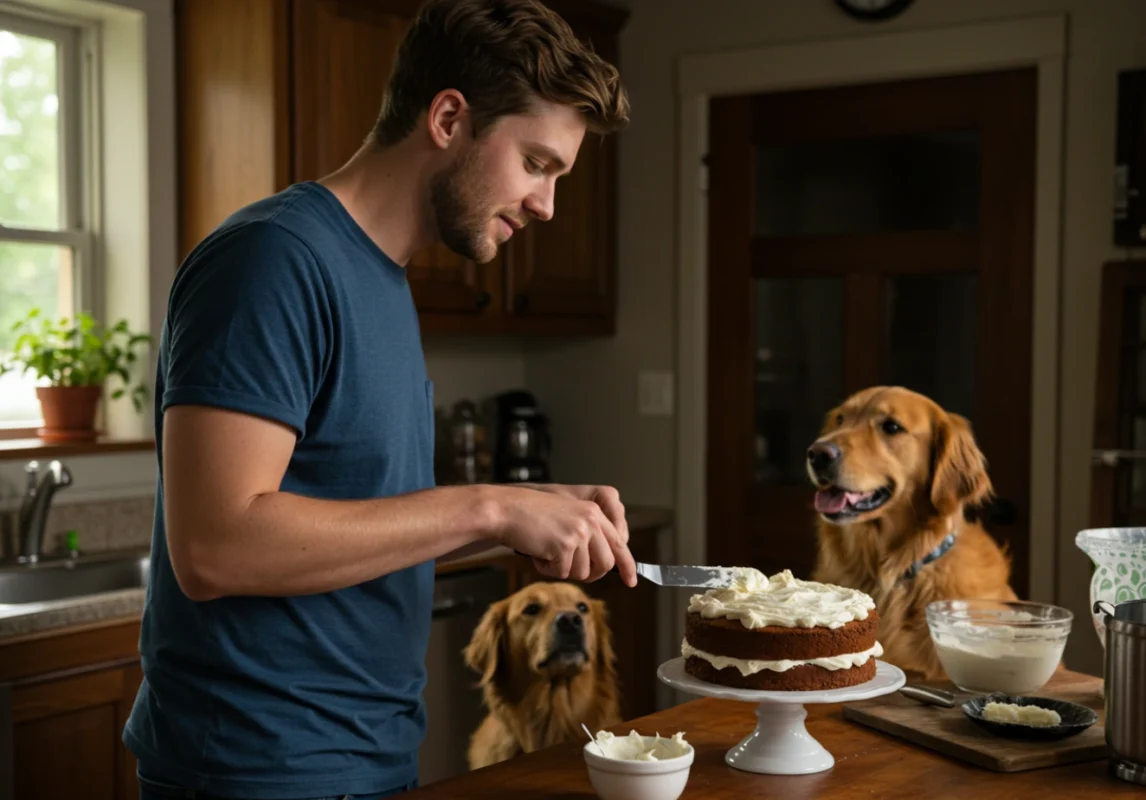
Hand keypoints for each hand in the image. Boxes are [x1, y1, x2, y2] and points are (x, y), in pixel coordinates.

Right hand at [495, 485, 637, 586]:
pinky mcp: (565, 545)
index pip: (619, 544)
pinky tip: (538, 552)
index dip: (627, 565)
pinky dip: (547, 568)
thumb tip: (602, 566)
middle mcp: (591, 521)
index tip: (631, 581)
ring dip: (562, 569)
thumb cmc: (531, 516)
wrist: (507, 509)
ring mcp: (579, 532)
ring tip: (546, 551)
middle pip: (605, 564)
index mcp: (594, 513)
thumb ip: (588, 536)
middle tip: (568, 568)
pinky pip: (561, 573)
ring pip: (582, 572)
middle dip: (589, 573)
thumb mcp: (567, 518)